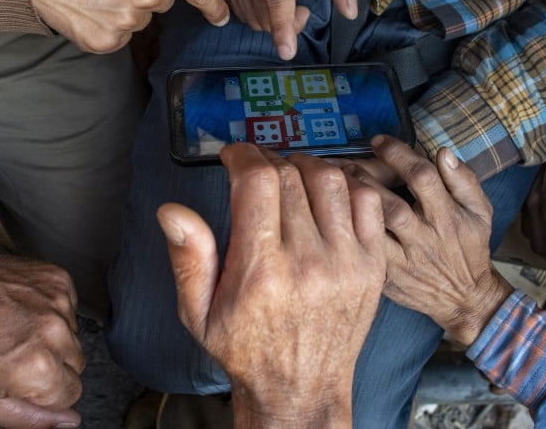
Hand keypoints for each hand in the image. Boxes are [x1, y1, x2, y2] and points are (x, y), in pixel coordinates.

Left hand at [0, 245, 83, 428]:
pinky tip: (19, 309)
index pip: (71, 394)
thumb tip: (69, 422)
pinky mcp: (56, 278)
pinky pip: (68, 306)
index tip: (19, 379)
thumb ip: (31, 419)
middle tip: (14, 355)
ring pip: (72, 334)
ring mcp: (57, 300)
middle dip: (51, 365)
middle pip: (75, 364)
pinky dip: (49, 310)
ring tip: (13, 329)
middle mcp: (55, 331)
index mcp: (40, 367)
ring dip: (51, 336)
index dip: (43, 393)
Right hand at [157, 143, 385, 427]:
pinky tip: (326, 191)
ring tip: (290, 175)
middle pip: (290, 175)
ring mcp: (346, 262)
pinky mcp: (373, 265)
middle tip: (256, 167)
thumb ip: (188, 258)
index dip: (243, 155)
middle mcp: (307, 262)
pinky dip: (348, 184)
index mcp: (261, 270)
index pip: (257, 182)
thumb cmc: (246, 349)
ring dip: (306, 166)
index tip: (233, 156)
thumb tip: (172, 211)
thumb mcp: (198, 312)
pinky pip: (368, 201)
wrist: (300, 389)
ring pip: (330, 179)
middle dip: (268, 160)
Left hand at [344, 136, 511, 345]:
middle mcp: (425, 239)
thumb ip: (464, 180)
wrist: (464, 298)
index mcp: (447, 217)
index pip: (422, 178)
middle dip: (366, 179)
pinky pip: (364, 254)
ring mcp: (405, 262)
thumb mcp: (480, 211)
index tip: (378, 141)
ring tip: (336, 184)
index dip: (398, 155)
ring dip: (353, 205)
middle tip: (346, 162)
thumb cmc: (469, 247)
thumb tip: (443, 152)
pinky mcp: (388, 279)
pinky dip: (348, 233)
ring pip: (374, 231)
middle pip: (392, 206)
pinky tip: (334, 216)